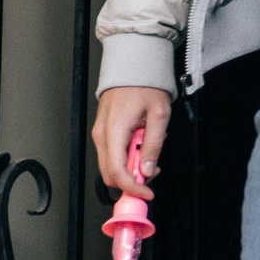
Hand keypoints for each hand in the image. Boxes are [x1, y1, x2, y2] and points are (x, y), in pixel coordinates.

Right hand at [94, 85, 171, 199]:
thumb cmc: (145, 84)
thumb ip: (154, 144)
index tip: (147, 193)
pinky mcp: (104, 132)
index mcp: (114, 131)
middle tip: (152, 171)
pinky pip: (112, 154)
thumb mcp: (159, 114)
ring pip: (111, 165)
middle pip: (110, 174)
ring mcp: (100, 134)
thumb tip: (148, 169)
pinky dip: (126, 158)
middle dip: (132, 180)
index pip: (117, 172)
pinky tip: (141, 147)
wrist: (132, 66)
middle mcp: (102, 135)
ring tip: (149, 153)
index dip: (132, 188)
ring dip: (130, 168)